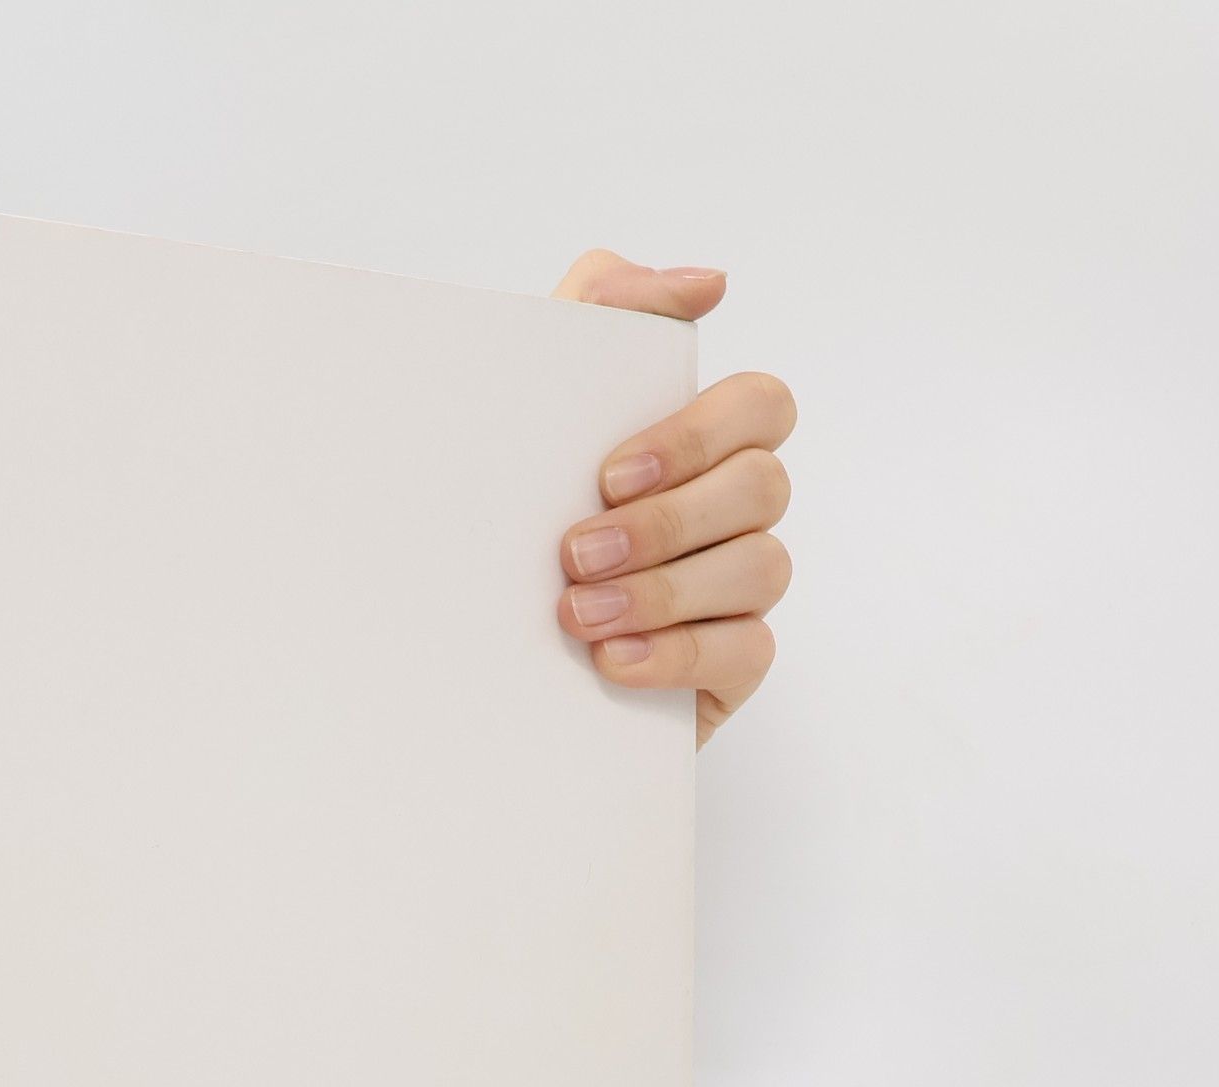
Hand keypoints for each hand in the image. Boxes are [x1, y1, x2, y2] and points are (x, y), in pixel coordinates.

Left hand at [552, 251, 794, 746]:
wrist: (459, 643)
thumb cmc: (510, 511)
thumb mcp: (531, 396)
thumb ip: (606, 308)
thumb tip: (707, 283)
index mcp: (700, 444)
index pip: (760, 405)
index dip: (697, 436)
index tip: (608, 474)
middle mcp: (732, 512)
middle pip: (763, 488)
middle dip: (666, 523)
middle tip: (575, 554)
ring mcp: (738, 590)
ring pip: (760, 569)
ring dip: (663, 592)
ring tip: (576, 614)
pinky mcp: (728, 666)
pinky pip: (746, 652)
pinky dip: (676, 654)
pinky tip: (612, 660)